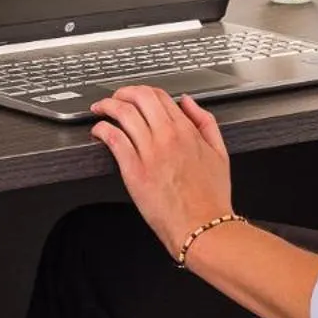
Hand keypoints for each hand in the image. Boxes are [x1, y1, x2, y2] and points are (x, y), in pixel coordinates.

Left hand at [90, 87, 233, 254]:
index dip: (143, 91)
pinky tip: (98, 130)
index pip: (160, 96)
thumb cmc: (210, 197)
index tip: (135, 96)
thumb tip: (189, 102)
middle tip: (114, 98)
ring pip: (123, 113)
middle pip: (139, 97)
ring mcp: (149, 152)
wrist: (202, 227)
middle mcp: (167, 136)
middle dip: (122, 92)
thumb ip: (205, 122)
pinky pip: (113, 138)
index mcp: (186, 130)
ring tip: (100, 109)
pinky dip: (102, 129)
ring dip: (107, 105)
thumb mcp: (219, 153)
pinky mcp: (134, 170)